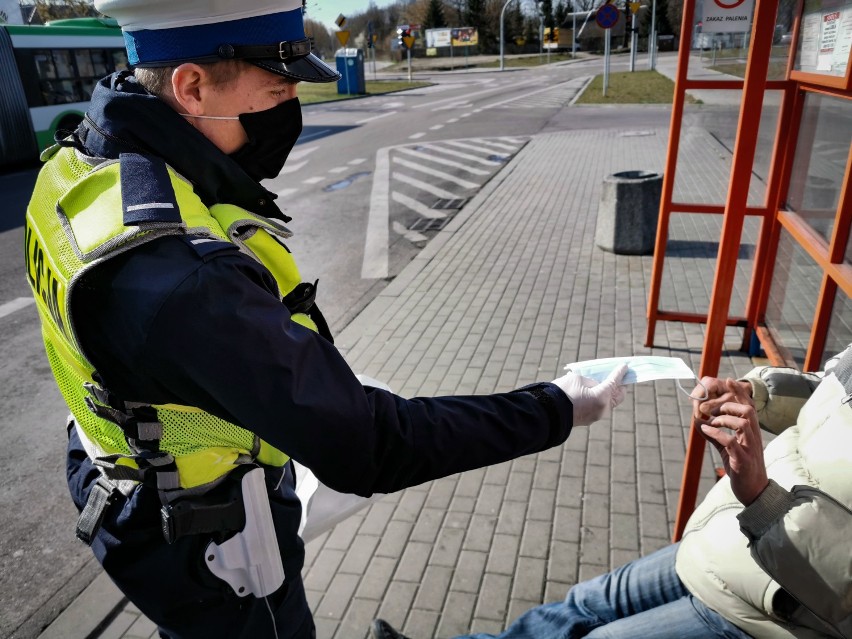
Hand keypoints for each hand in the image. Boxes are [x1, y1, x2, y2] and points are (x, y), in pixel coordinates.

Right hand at [552, 364, 627, 425]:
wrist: (548, 412)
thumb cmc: (562, 392)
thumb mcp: (578, 379)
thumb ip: (591, 381)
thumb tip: (597, 386)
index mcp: (602, 397)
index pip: (614, 382)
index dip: (620, 373)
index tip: (625, 366)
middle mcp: (603, 409)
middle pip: (617, 396)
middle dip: (620, 386)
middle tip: (620, 377)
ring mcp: (596, 416)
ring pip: (609, 403)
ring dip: (609, 393)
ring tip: (606, 384)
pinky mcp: (588, 419)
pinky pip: (599, 407)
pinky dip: (600, 399)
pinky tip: (595, 393)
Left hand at [698, 379, 767, 505]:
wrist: (754, 492)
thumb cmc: (741, 467)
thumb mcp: (728, 448)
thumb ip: (715, 435)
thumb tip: (699, 422)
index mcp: (751, 432)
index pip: (749, 407)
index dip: (739, 393)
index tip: (728, 380)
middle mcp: (753, 437)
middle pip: (748, 411)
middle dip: (727, 405)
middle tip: (710, 410)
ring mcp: (750, 449)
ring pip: (743, 423)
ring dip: (723, 419)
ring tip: (710, 422)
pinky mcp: (743, 461)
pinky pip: (731, 442)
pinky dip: (717, 434)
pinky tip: (706, 431)